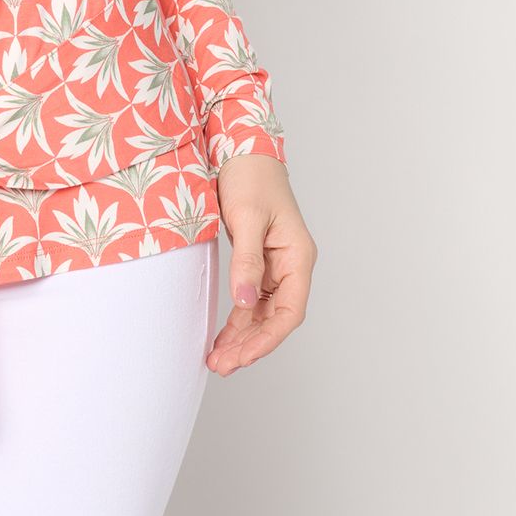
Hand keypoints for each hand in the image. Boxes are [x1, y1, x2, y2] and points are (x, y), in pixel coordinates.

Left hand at [206, 152, 314, 375]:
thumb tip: (245, 301)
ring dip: (242, 337)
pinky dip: (237, 320)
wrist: (240, 150)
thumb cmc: (250, 177)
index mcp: (298, 257)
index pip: (290, 311)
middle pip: (276, 318)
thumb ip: (246, 260)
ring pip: (262, 314)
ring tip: (217, 360)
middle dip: (250, 345)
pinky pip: (251, 300)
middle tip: (221, 365)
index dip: (267, 338)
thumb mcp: (247, 217)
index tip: (242, 356)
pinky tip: (222, 337)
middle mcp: (291, 265)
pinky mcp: (258, 262)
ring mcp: (275, 266)